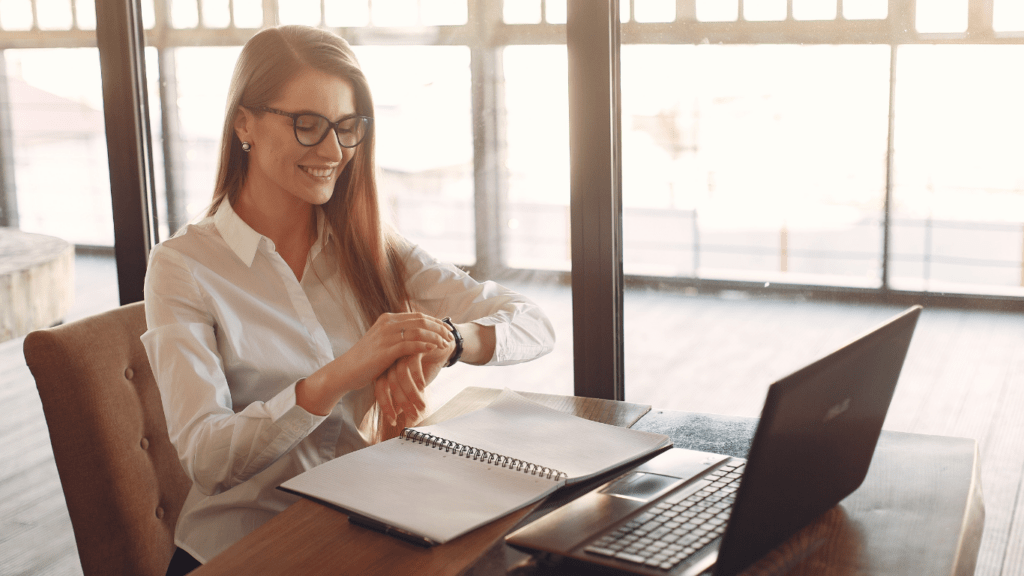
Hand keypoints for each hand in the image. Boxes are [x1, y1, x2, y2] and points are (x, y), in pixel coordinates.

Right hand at [297, 312, 451, 415]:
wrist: (346, 371)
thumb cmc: (365, 360)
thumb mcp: (381, 342)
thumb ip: (396, 336)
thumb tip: (414, 335)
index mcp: (388, 319)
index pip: (418, 316)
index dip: (435, 322)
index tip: (448, 329)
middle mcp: (387, 323)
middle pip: (421, 321)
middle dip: (439, 328)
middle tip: (452, 336)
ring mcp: (386, 336)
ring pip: (418, 332)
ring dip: (435, 337)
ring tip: (446, 344)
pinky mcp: (386, 350)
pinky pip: (411, 345)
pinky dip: (425, 345)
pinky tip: (434, 350)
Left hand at [374, 337, 453, 425]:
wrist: (444, 344)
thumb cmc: (427, 364)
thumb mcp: (415, 383)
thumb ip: (404, 395)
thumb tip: (398, 415)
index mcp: (387, 366)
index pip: (380, 388)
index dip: (385, 406)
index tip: (392, 420)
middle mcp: (392, 358)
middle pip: (389, 383)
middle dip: (401, 402)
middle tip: (412, 416)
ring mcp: (402, 350)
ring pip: (401, 375)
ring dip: (411, 394)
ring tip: (421, 406)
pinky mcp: (414, 345)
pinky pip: (412, 364)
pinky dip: (417, 378)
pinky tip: (423, 388)